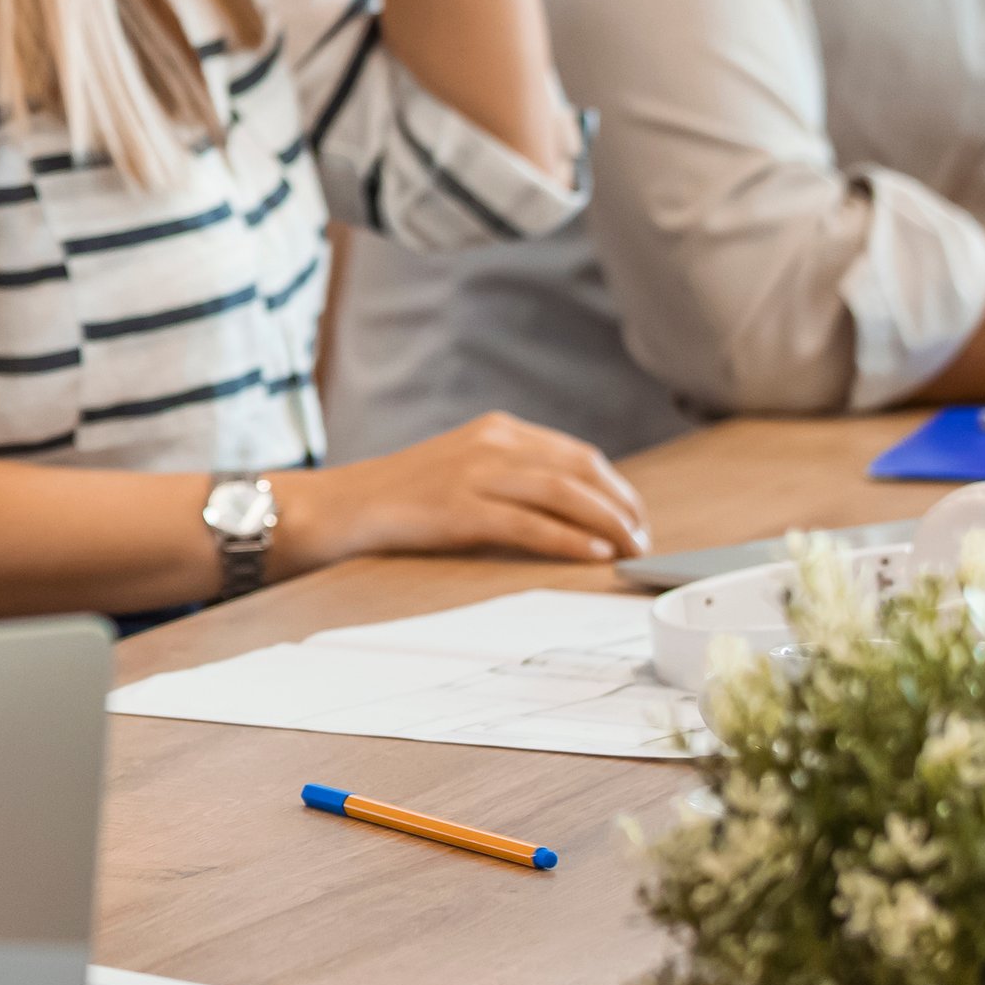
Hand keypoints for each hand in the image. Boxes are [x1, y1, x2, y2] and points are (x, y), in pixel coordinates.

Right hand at [295, 413, 646, 569]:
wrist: (342, 505)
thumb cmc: (404, 495)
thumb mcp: (464, 469)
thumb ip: (512, 477)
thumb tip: (575, 511)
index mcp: (498, 430)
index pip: (578, 454)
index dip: (616, 488)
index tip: (634, 517)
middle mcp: (492, 443)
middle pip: (581, 470)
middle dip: (622, 507)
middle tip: (642, 539)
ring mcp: (475, 474)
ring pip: (564, 493)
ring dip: (608, 524)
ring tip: (630, 550)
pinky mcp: (460, 510)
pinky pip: (530, 525)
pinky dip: (568, 540)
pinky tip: (593, 555)